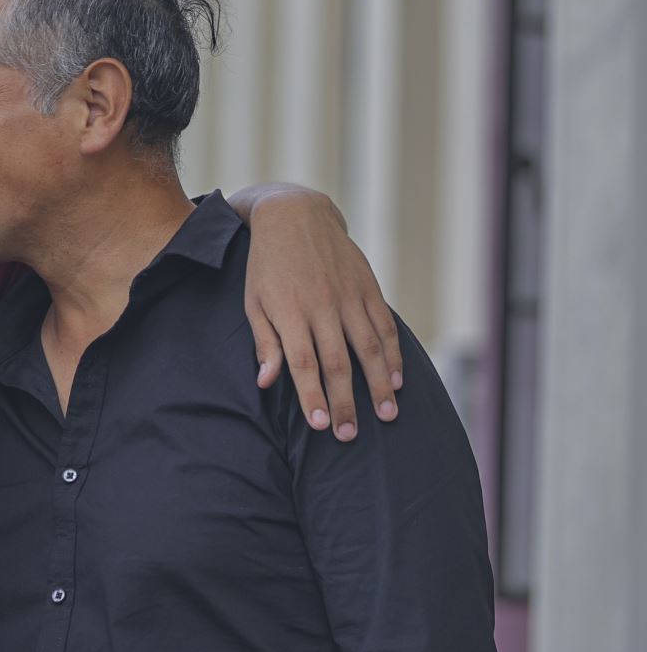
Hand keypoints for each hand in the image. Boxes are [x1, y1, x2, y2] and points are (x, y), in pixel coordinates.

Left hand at [239, 187, 403, 441]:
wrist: (294, 217)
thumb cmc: (267, 267)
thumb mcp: (254, 302)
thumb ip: (265, 343)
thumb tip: (267, 383)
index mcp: (288, 312)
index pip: (302, 362)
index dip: (312, 395)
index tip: (319, 425)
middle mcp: (321, 306)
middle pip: (337, 362)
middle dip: (344, 402)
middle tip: (349, 435)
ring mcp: (348, 296)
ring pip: (369, 348)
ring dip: (379, 384)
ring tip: (386, 415)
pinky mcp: (367, 287)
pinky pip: (384, 325)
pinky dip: (393, 353)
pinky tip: (397, 379)